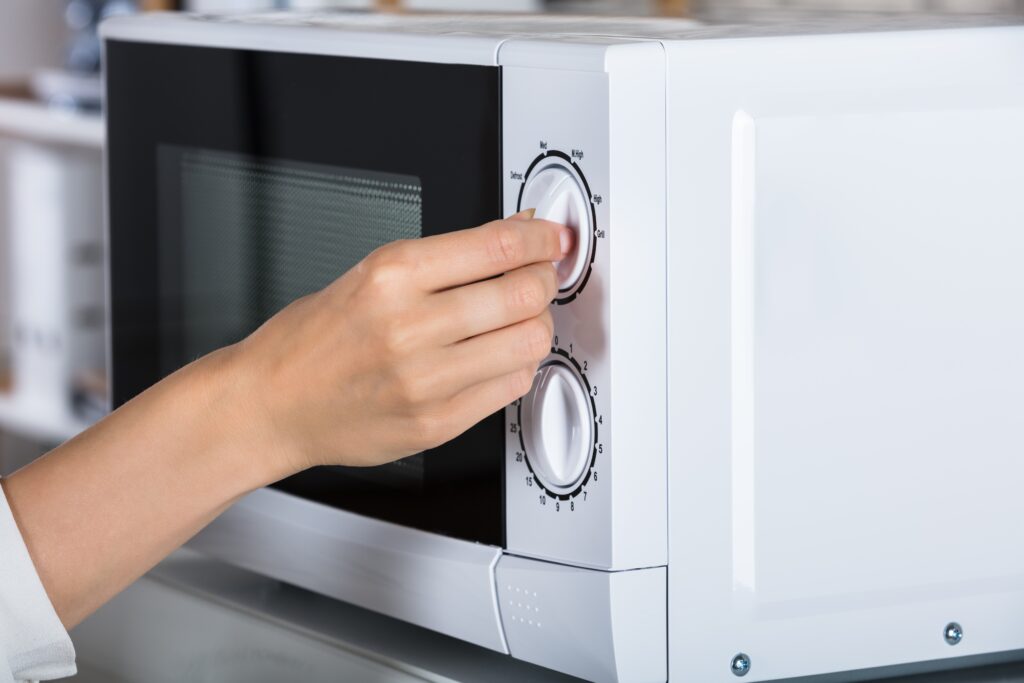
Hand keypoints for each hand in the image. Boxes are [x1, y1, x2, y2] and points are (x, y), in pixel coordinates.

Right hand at [229, 213, 572, 476]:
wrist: (273, 405)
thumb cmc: (314, 340)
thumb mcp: (370, 273)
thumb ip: (448, 257)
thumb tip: (514, 233)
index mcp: (391, 276)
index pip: (497, 246)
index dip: (540, 239)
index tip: (551, 238)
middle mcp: (410, 327)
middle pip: (524, 294)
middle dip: (544, 279)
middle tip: (539, 276)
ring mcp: (426, 380)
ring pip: (530, 342)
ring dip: (536, 324)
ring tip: (518, 319)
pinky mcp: (437, 423)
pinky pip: (512, 387)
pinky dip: (517, 365)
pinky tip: (498, 356)